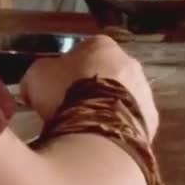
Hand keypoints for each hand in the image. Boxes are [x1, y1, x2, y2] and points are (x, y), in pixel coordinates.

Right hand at [18, 35, 158, 139]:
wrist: (99, 131)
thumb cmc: (66, 94)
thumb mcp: (36, 77)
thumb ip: (37, 76)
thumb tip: (33, 87)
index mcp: (102, 45)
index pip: (84, 50)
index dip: (68, 68)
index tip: (56, 86)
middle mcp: (129, 62)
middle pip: (106, 73)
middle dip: (91, 87)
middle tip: (71, 107)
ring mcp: (144, 91)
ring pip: (122, 97)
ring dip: (107, 108)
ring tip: (86, 128)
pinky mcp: (151, 119)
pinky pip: (130, 121)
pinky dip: (118, 128)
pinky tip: (103, 139)